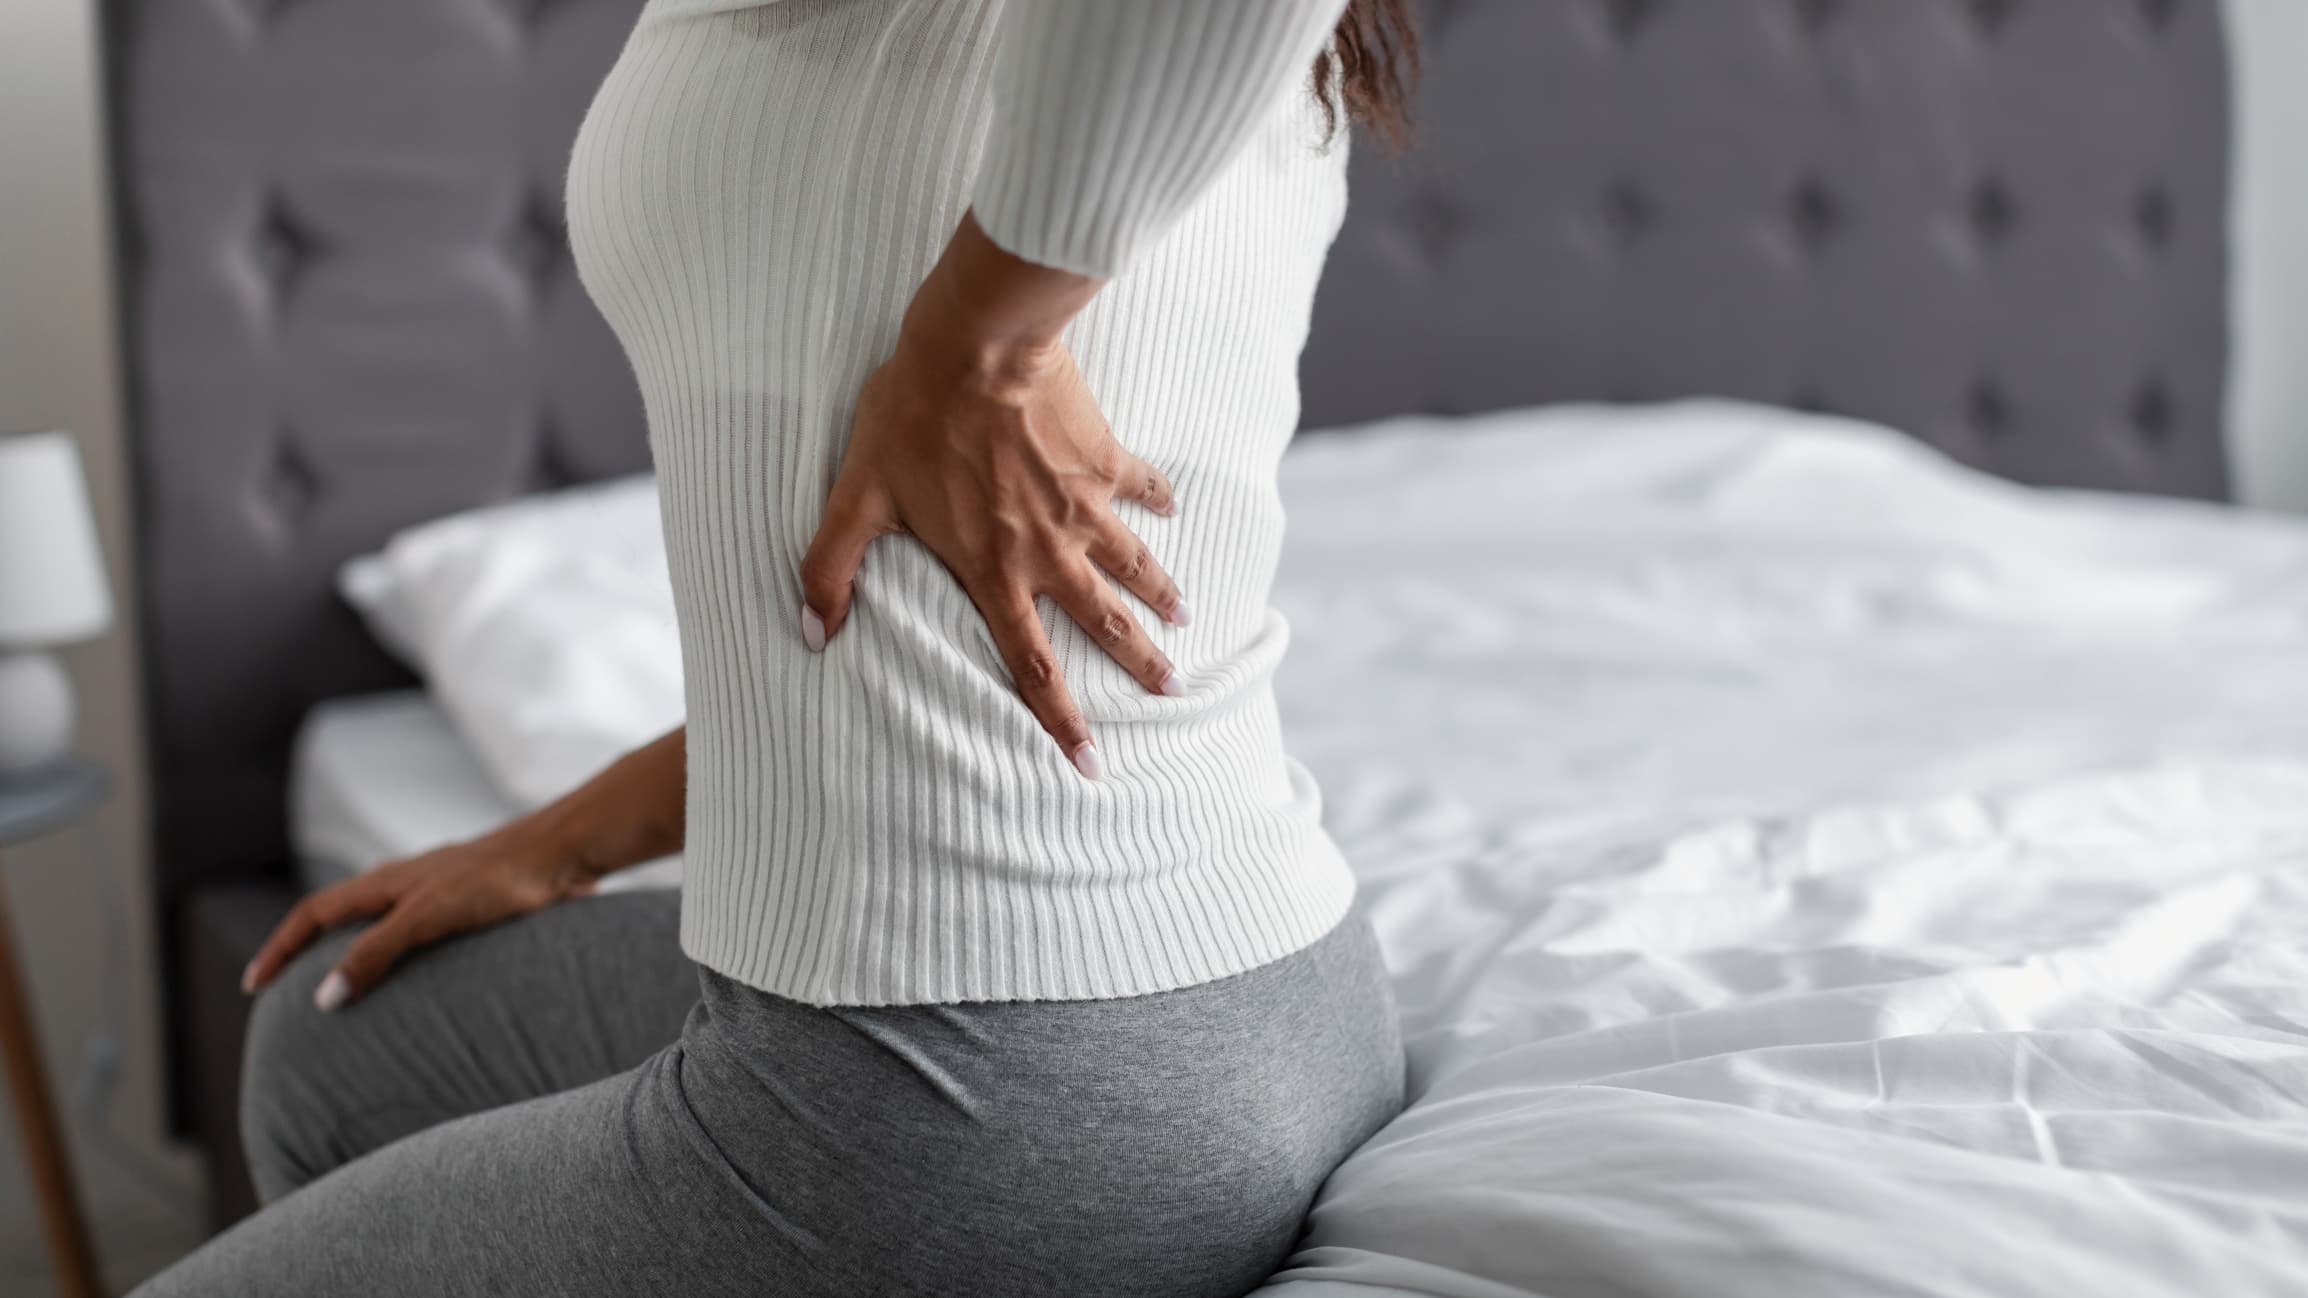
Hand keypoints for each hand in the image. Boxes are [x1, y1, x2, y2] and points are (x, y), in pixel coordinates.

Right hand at [240, 825, 601, 1010]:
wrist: (563, 853)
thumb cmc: (498, 880)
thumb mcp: (429, 917)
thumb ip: (377, 953)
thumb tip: (323, 997)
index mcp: (385, 881)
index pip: (313, 914)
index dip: (280, 948)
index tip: (254, 985)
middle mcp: (405, 883)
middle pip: (340, 917)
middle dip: (307, 951)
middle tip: (286, 992)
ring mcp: (437, 891)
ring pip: (379, 923)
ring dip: (353, 954)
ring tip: (343, 993)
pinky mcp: (470, 903)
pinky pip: (417, 932)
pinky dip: (398, 956)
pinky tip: (417, 980)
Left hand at [799, 288, 1189, 779]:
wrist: (979, 345)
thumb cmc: (913, 417)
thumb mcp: (858, 495)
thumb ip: (832, 567)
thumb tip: (811, 632)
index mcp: (994, 570)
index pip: (1032, 664)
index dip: (1060, 720)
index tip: (1090, 762)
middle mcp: (1050, 549)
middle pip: (1104, 622)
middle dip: (1141, 662)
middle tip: (1172, 690)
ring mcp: (1084, 504)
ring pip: (1134, 561)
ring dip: (1160, 593)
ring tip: (1185, 617)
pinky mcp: (1104, 456)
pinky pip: (1140, 485)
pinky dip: (1158, 499)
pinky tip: (1172, 508)